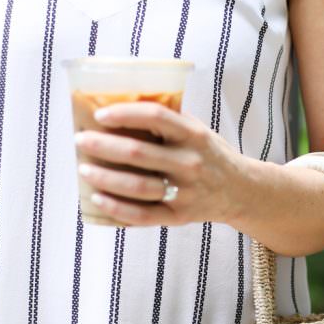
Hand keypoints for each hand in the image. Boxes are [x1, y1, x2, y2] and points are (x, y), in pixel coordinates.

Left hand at [73, 102, 243, 226]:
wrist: (241, 191)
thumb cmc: (210, 155)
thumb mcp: (198, 131)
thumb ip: (169, 121)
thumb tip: (120, 107)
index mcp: (193, 135)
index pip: (155, 117)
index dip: (125, 114)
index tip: (100, 115)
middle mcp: (190, 163)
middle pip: (138, 154)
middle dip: (103, 146)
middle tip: (81, 141)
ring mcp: (185, 192)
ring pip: (137, 186)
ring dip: (105, 178)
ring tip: (83, 170)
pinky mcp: (179, 216)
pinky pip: (142, 215)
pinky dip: (117, 208)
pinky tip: (97, 199)